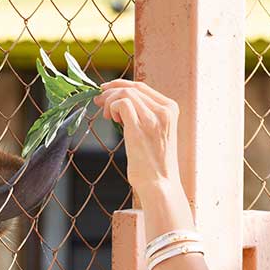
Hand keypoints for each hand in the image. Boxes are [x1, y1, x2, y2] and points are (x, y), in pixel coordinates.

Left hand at [95, 79, 182, 200]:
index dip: (120, 85)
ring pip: (126, 93)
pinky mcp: (141, 128)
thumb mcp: (155, 132)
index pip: (142, 86)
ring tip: (107, 116)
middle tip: (98, 102)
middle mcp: (165, 110)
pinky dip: (113, 107)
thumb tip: (118, 102)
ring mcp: (154, 118)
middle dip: (110, 91)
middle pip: (132, 87)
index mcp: (170, 108)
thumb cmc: (154, 163)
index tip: (105, 90)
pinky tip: (111, 119)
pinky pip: (123, 103)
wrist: (160, 184)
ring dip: (110, 101)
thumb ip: (144, 115)